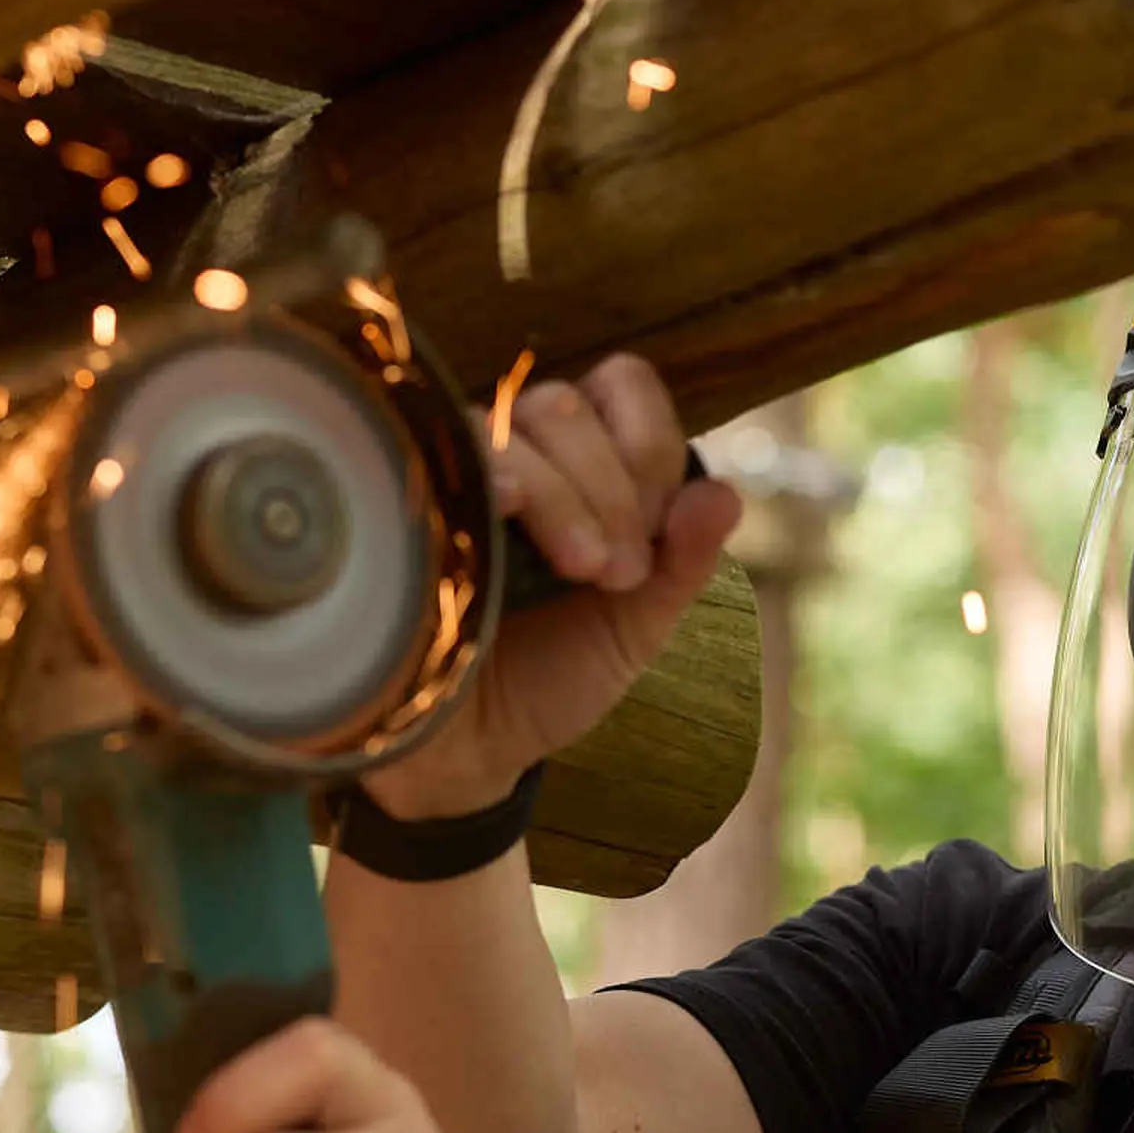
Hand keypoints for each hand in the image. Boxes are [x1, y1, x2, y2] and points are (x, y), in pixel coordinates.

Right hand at [362, 353, 742, 818]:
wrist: (473, 746)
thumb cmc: (553, 674)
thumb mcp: (634, 624)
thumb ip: (684, 562)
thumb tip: (724, 494)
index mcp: (582, 462)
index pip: (622, 386)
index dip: (648, 445)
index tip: (654, 536)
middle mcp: (518, 453)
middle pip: (566, 407)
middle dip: (611, 489)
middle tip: (619, 575)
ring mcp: (457, 473)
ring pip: (512, 428)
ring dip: (563, 494)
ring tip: (581, 571)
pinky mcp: (409, 500)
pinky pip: (445, 453)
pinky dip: (492, 474)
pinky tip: (504, 508)